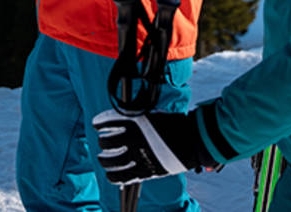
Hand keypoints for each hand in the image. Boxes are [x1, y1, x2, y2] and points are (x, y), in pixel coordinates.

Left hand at [92, 110, 214, 184]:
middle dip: (102, 142)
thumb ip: (134, 118)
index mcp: (134, 120)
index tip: (96, 125)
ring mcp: (138, 155)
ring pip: (110, 161)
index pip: (105, 121)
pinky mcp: (145, 171)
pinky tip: (111, 173)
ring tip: (103, 159)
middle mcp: (133, 138)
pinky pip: (121, 177)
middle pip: (105, 142)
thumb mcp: (152, 114)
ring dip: (104, 160)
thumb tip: (118, 122)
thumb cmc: (174, 124)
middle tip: (103, 144)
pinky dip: (112, 176)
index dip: (98, 123)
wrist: (193, 139)